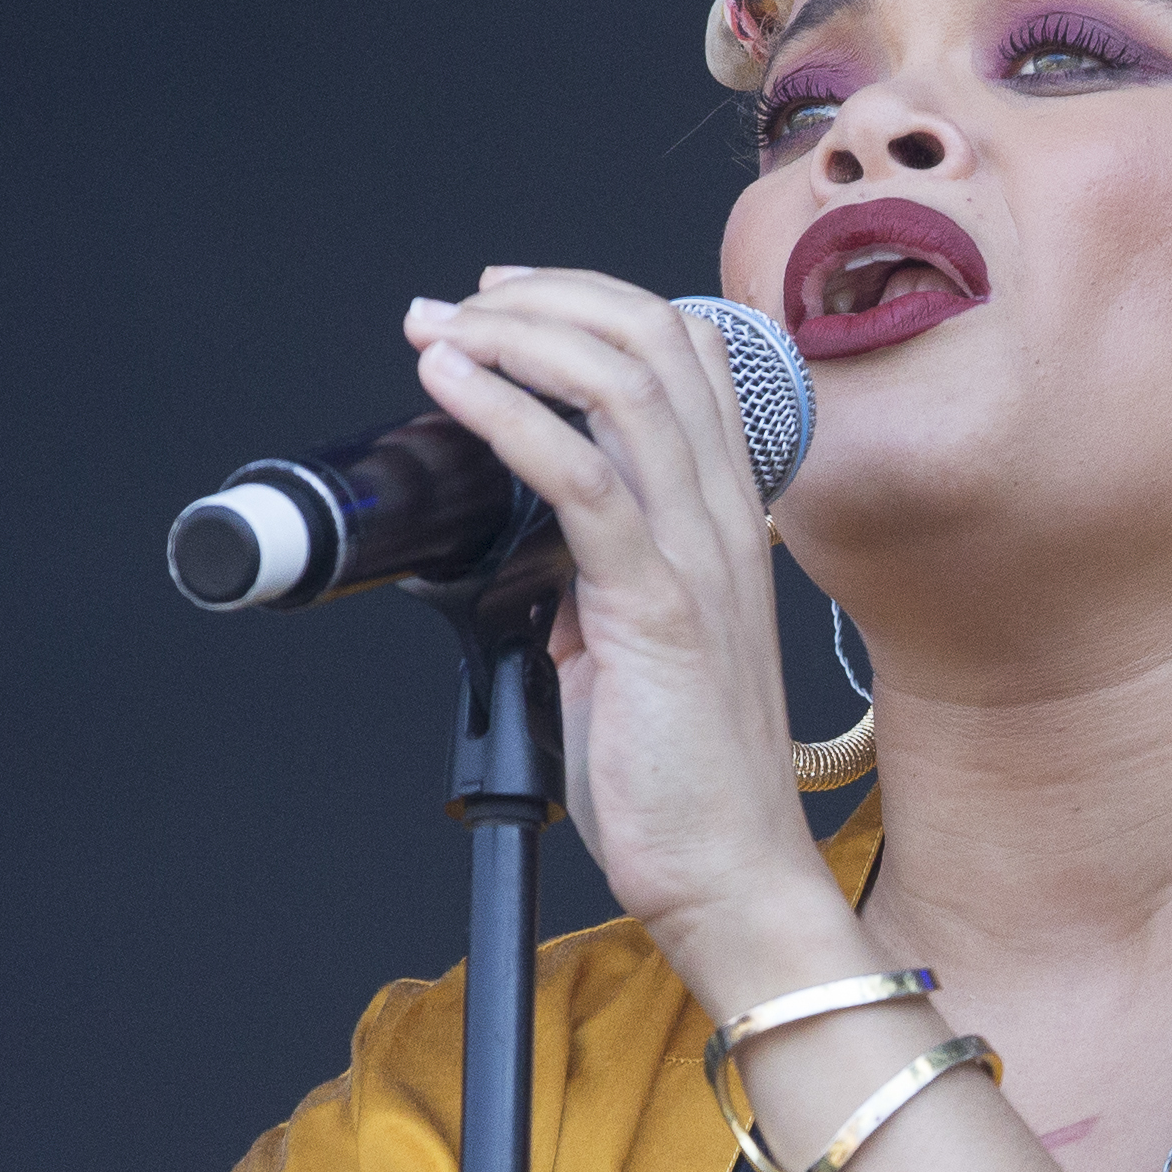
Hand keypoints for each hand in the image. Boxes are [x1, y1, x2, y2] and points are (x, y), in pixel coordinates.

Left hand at [401, 270, 848, 965]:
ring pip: (623, 382)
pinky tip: (455, 388)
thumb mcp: (636, 648)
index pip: (684, 353)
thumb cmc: (683, 779)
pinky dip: (508, 412)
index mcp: (725, 518)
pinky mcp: (658, 606)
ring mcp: (699, 556)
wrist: (729, 873)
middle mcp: (724, 517)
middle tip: (456, 306)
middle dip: (542, 297)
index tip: (504, 303)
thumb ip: (601, 583)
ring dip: (517, 337)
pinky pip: (584, 475)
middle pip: (653, 339)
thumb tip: (541, 555)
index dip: (592, 303)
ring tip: (442, 334)